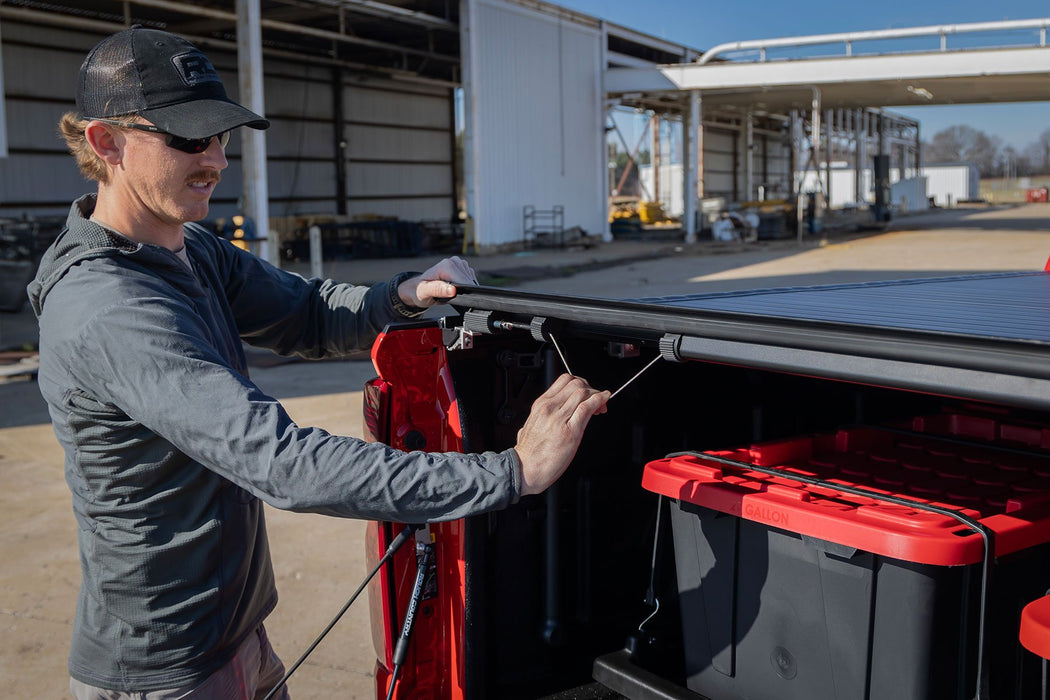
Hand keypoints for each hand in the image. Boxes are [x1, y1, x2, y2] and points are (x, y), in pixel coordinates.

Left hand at [397, 256, 477, 307]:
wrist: (418, 288)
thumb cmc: (420, 290)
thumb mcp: (425, 292)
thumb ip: (438, 290)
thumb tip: (452, 290)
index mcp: (446, 265)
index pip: (464, 280)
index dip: (462, 291)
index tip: (453, 296)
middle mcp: (454, 262)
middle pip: (468, 280)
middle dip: (462, 291)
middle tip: (447, 295)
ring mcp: (459, 264)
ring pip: (471, 280)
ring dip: (463, 289)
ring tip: (448, 291)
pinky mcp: (463, 268)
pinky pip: (470, 279)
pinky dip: (465, 286)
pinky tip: (453, 288)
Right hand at [515, 374, 609, 495]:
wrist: (524, 470)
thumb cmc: (528, 454)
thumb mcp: (531, 426)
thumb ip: (542, 418)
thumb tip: (552, 418)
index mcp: (540, 405)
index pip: (564, 380)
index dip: (581, 383)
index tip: (587, 393)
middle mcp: (549, 408)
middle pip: (576, 383)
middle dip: (591, 389)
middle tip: (597, 400)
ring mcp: (559, 418)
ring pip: (583, 393)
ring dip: (597, 395)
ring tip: (601, 405)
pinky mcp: (570, 431)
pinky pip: (587, 408)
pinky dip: (599, 401)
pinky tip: (603, 403)